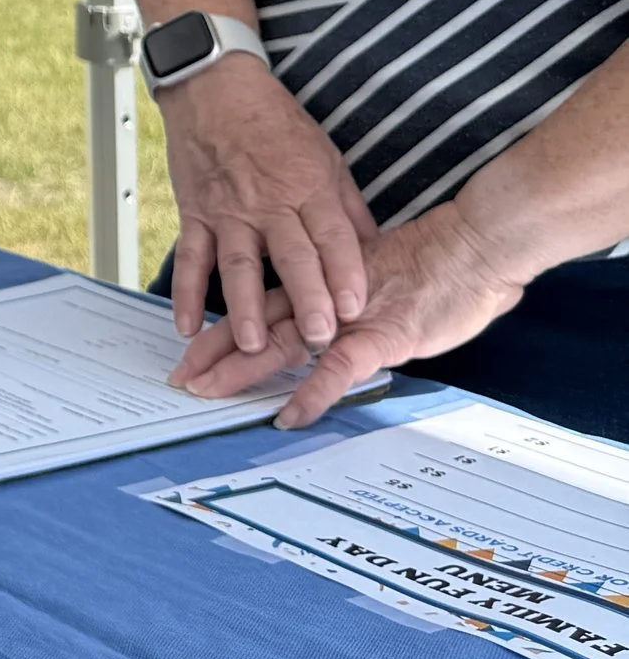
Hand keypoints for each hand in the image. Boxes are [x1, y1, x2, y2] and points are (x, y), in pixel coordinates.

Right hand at [160, 58, 375, 354]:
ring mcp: (228, 210)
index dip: (345, 273)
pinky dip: (185, 292)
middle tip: (317, 338)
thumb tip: (372, 251)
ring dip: (244, 307)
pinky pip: (190, 257)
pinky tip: (187, 325)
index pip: (333, 237)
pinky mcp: (194, 213)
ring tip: (253, 345)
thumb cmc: (275, 123)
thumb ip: (347, 208)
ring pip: (238, 264)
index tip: (356, 308)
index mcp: (309, 187)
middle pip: (291, 256)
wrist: (215, 88)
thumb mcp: (326, 156)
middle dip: (306, 299)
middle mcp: (270, 203)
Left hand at [169, 202, 527, 426]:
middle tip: (180, 374)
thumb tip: (347, 317)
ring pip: (283, 343)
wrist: (477, 244)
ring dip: (243, 368)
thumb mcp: (384, 278)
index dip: (226, 325)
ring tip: (208, 389)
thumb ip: (358, 296)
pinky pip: (338, 369)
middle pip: (259, 324)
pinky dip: (312, 393)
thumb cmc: (441, 262)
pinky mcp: (382, 336)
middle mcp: (325, 297)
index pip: (263, 306)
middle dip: (215, 350)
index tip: (194, 345)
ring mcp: (350, 317)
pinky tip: (288, 414)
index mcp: (322, 282)